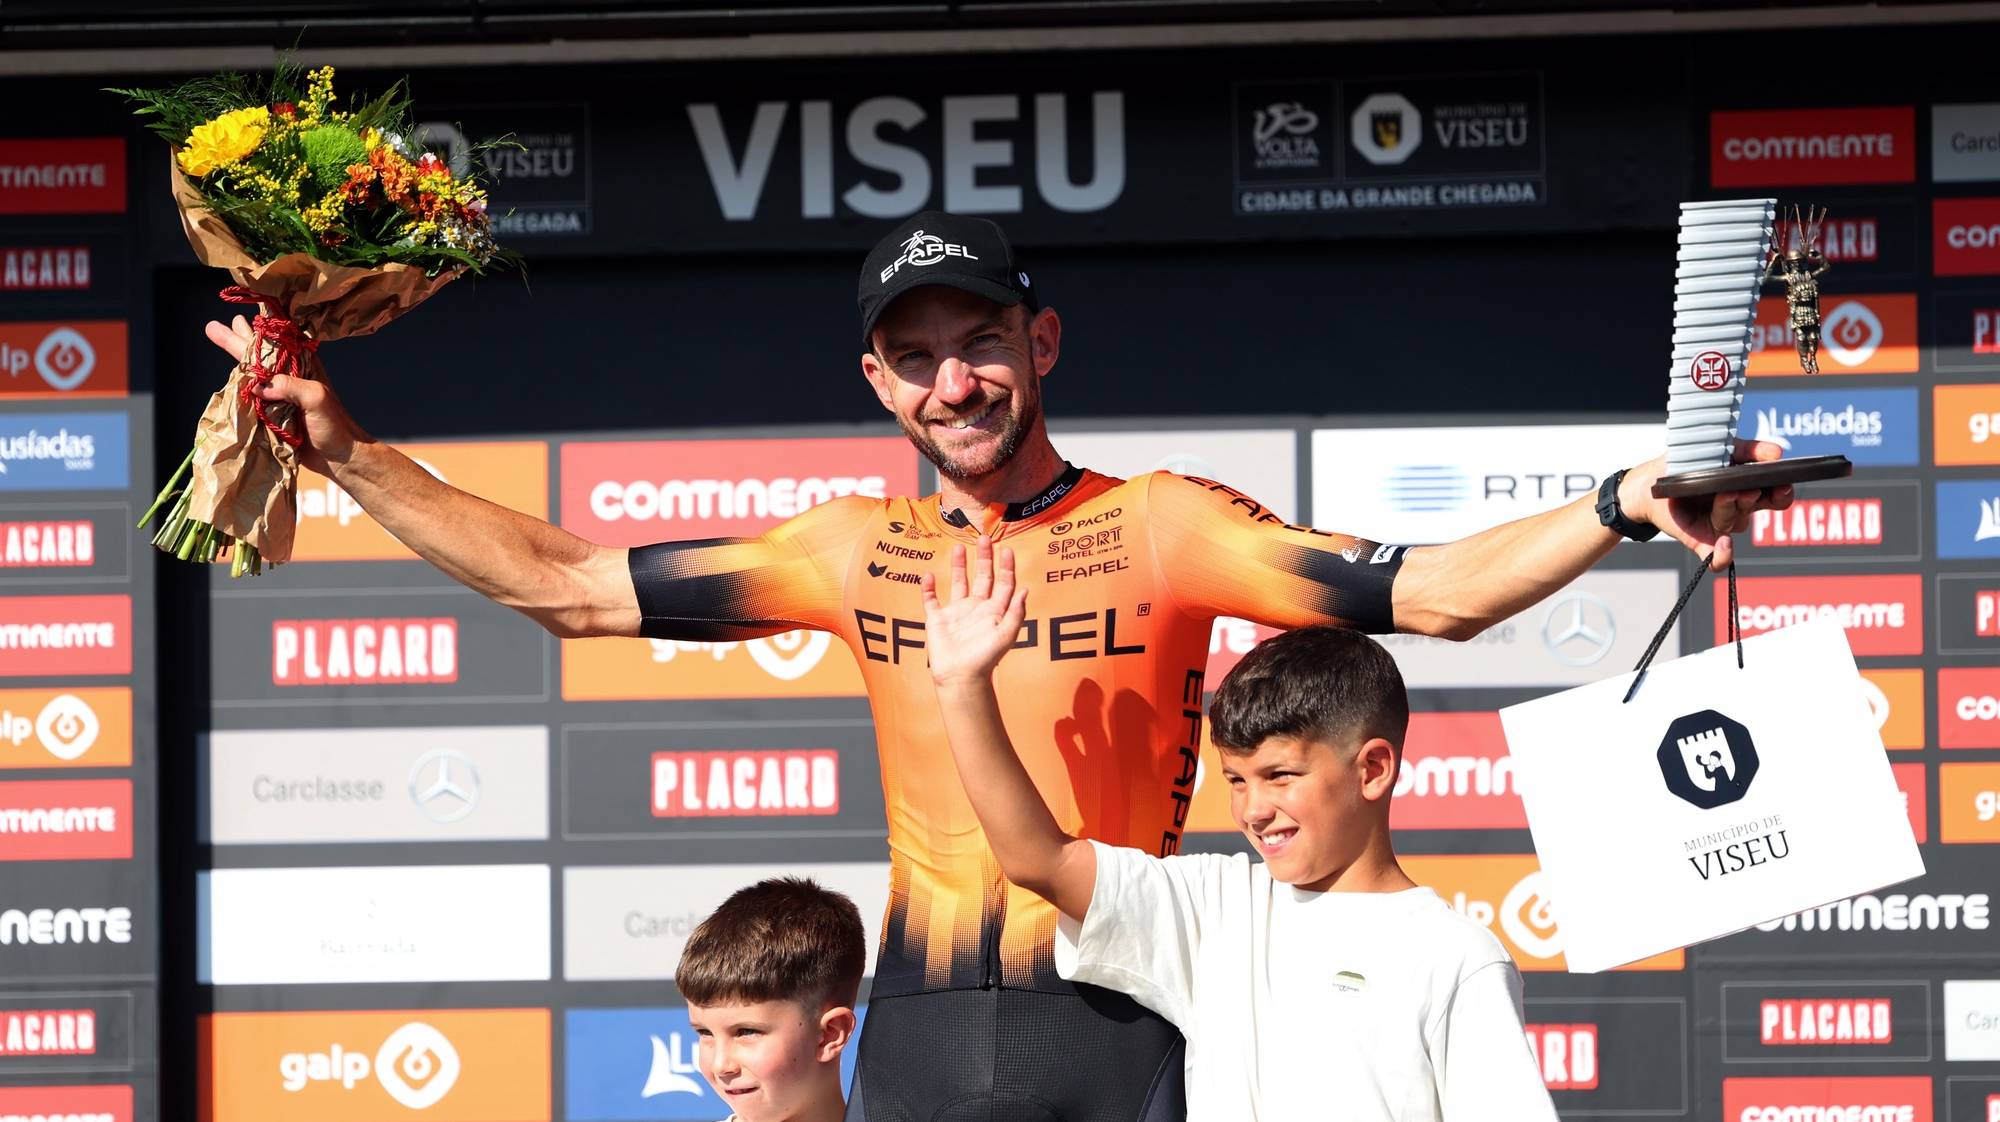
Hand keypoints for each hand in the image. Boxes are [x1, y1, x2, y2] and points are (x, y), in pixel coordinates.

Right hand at [205, 315, 366, 475]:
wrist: (340, 459)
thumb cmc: (334, 427)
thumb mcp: (317, 398)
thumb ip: (290, 386)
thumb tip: (258, 386)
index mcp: (301, 368)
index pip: (273, 345)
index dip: (254, 332)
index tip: (236, 320)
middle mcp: (290, 379)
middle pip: (258, 355)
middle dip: (236, 340)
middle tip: (213, 326)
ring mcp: (281, 397)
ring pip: (253, 375)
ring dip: (235, 360)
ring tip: (220, 341)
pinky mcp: (274, 415)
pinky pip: (251, 400)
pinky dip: (238, 390)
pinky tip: (230, 381)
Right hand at [921, 536, 1027, 686]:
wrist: (961, 677)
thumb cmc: (986, 659)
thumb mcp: (1006, 634)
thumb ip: (1015, 611)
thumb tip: (1025, 588)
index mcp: (994, 611)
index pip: (1003, 583)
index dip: (1006, 566)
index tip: (1006, 548)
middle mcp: (976, 608)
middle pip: (982, 577)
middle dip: (984, 558)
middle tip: (984, 537)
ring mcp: (956, 613)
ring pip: (958, 583)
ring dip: (958, 565)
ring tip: (958, 547)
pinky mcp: (937, 620)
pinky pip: (931, 600)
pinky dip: (928, 588)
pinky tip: (928, 575)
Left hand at [1619, 439, 1794, 569]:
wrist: (1650, 481)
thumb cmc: (1685, 463)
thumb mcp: (1717, 449)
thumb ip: (1747, 449)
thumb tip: (1776, 453)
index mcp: (1746, 487)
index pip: (1776, 495)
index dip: (1782, 493)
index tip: (1781, 484)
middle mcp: (1738, 508)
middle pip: (1756, 508)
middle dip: (1752, 499)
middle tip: (1746, 490)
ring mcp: (1719, 526)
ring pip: (1734, 524)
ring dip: (1729, 510)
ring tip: (1723, 496)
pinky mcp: (1701, 540)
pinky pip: (1717, 558)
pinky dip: (1723, 555)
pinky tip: (1723, 545)